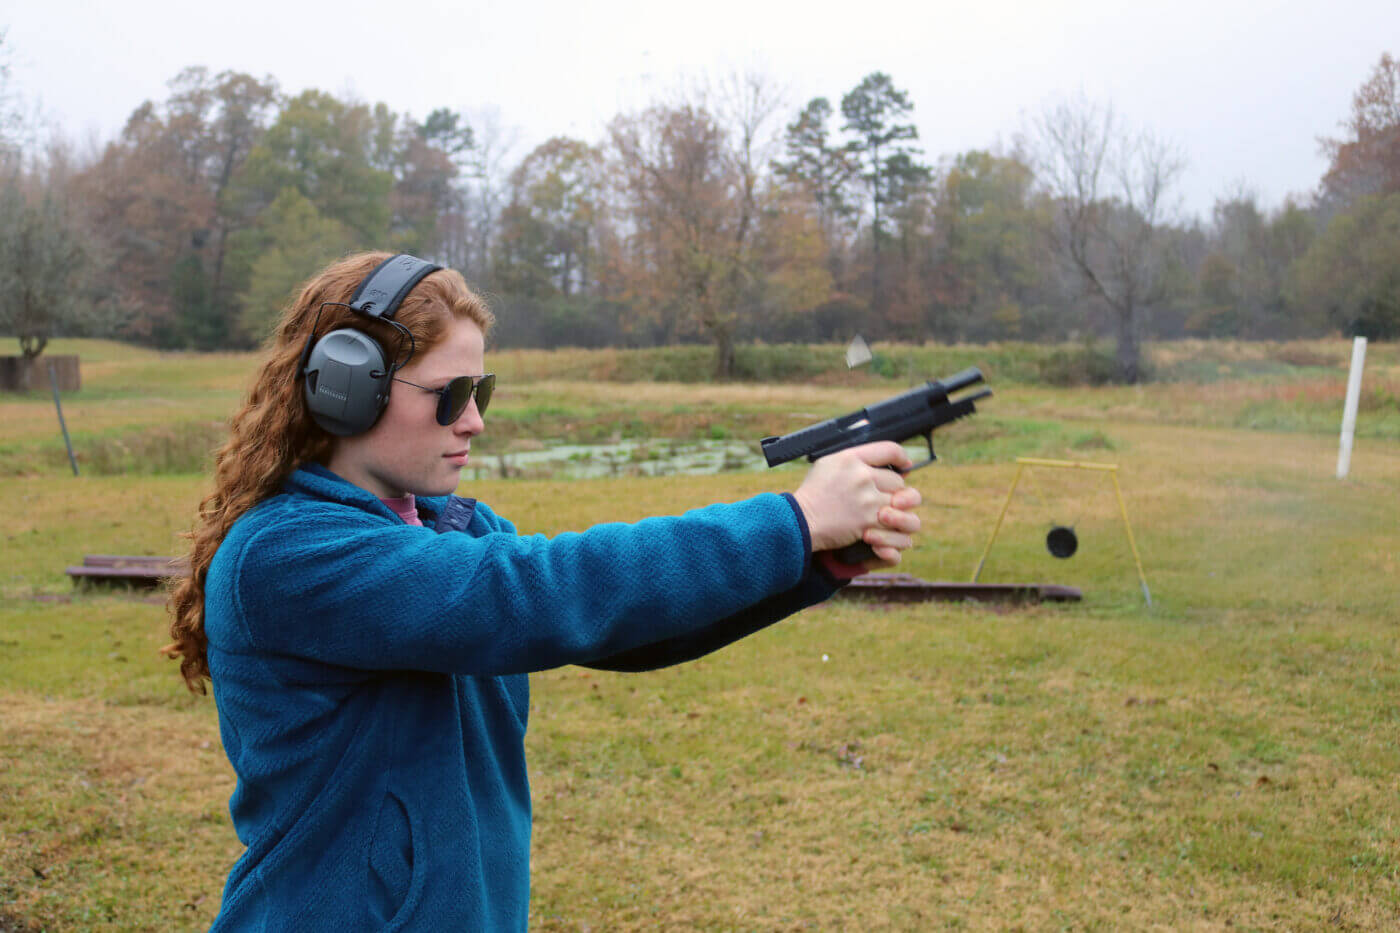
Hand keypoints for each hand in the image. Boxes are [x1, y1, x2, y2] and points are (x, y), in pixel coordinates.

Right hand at [790, 442, 922, 566]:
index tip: (904, 465)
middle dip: (892, 489)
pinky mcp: (868, 521)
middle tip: (883, 495)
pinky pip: (893, 522)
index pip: (889, 449)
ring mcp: (867, 499)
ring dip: (894, 508)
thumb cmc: (812, 494)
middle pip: (897, 480)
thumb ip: (852, 458)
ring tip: (884, 511)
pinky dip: (890, 525)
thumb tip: (875, 459)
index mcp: (851, 458)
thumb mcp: (827, 464)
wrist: (800, 521)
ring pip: (899, 501)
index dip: (902, 457)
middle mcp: (862, 476)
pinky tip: (881, 525)